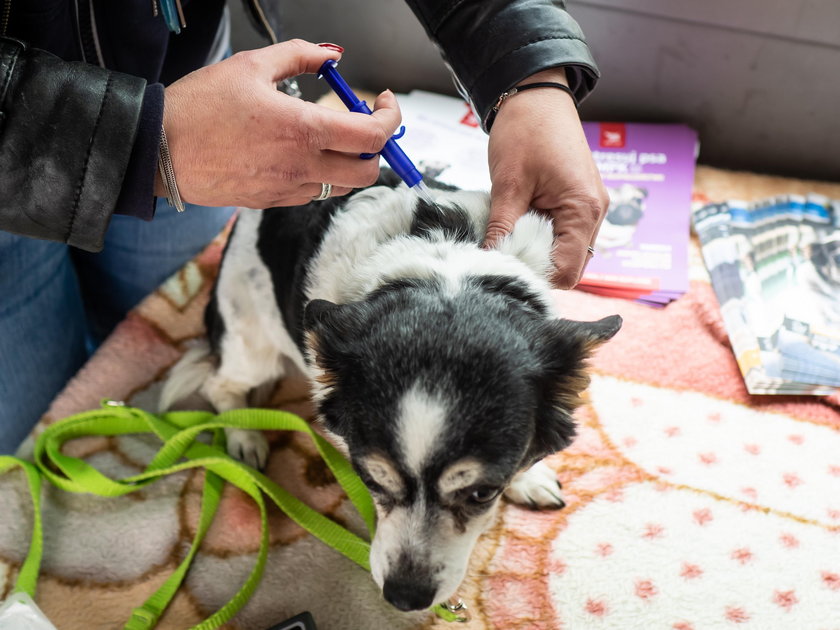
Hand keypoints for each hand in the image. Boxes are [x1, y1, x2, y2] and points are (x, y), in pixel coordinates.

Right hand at [157, 39, 401, 207]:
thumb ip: (300, 56)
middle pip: (368, 172)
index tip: (383, 104)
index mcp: (303, 129)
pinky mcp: (271, 202)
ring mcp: (287, 189)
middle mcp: (301, 165)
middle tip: (362, 126)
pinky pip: (312, 193)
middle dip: (376, 149)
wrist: (157, 149)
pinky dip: (319, 175)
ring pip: (341, 186)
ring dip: (347, 163)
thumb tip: (331, 55)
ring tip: (329, 139)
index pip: (373, 136)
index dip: (390, 119)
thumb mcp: (250, 65)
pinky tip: (299, 155)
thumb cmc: (198, 106)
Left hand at [485, 69, 607, 288]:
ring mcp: (590, 208)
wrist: (536, 95)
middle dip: (537, 267)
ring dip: (539, 252)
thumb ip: (502, 228)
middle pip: (570, 267)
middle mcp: (595, 213)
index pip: (567, 271)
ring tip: (511, 238)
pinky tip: (520, 226)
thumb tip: (489, 261)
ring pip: (566, 252)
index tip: (507, 269)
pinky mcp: (579, 202)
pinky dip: (542, 237)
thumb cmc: (525, 131)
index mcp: (583, 210)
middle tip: (505, 256)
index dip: (536, 276)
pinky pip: (564, 234)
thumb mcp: (507, 184)